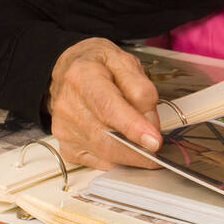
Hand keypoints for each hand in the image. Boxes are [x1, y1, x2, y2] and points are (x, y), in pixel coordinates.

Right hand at [47, 38, 161, 169]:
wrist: (68, 69)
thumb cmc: (99, 64)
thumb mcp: (126, 62)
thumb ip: (142, 90)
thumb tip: (150, 123)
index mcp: (83, 77)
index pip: (109, 108)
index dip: (134, 128)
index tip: (154, 141)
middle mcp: (68, 105)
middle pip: (106, 138)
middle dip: (138, 150)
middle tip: (159, 149)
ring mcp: (64, 129)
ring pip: (103, 154)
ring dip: (131, 156)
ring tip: (146, 146)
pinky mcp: (66, 146)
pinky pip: (98, 161)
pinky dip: (118, 158)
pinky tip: (127, 148)